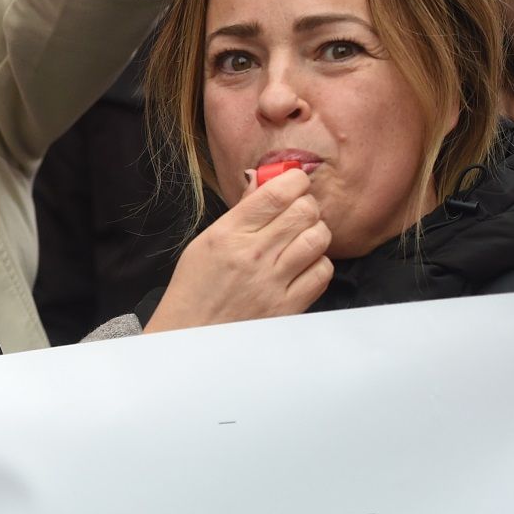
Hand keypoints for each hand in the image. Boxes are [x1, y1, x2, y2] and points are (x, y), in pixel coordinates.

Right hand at [145, 166, 332, 331]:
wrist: (190, 334)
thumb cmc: (196, 286)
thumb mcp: (207, 241)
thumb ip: (240, 211)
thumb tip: (263, 179)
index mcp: (229, 234)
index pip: (277, 194)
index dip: (295, 180)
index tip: (295, 182)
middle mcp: (253, 255)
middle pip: (304, 212)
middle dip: (306, 205)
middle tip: (298, 211)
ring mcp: (273, 282)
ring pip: (318, 238)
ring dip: (315, 232)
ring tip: (302, 237)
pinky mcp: (288, 305)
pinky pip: (322, 272)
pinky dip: (318, 263)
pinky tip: (303, 264)